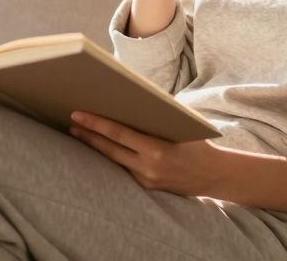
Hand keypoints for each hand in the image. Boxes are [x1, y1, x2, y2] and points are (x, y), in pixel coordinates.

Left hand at [69, 111, 224, 196]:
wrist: (214, 175)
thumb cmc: (197, 143)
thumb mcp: (179, 125)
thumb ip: (156, 117)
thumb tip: (129, 100)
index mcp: (157, 149)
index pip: (118, 134)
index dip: (95, 124)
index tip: (78, 115)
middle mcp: (149, 167)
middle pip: (109, 149)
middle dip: (88, 135)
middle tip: (71, 122)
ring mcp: (147, 180)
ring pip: (114, 160)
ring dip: (95, 146)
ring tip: (79, 133)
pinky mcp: (147, 187)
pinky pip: (125, 169)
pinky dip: (111, 157)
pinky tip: (100, 147)